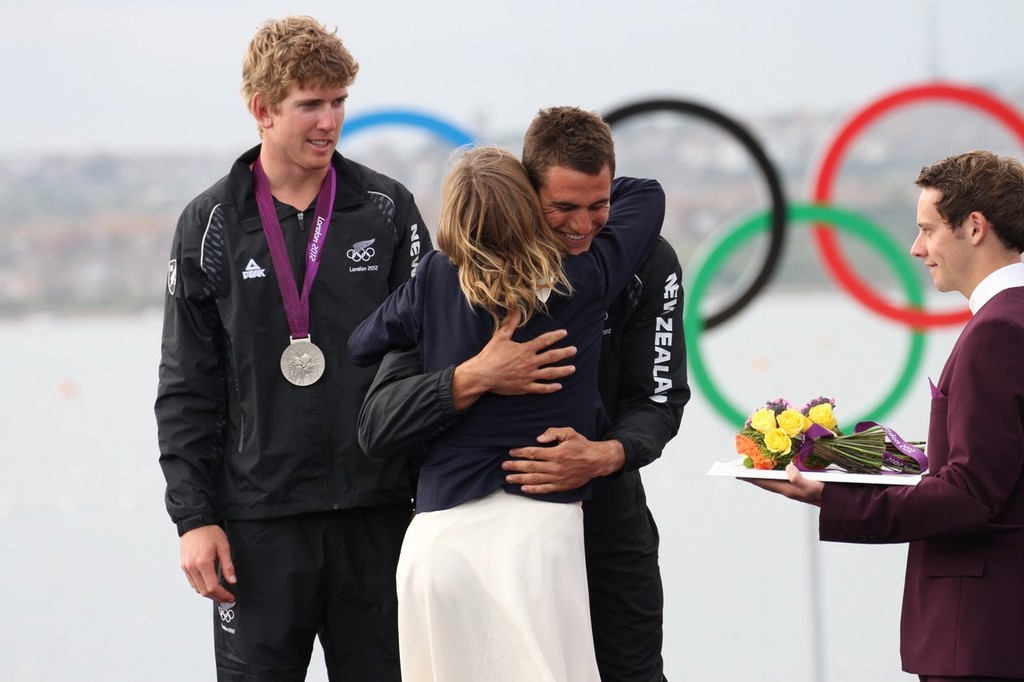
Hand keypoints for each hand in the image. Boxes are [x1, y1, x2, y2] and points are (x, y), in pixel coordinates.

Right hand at [180, 525, 236, 602]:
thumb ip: (228, 566)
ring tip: (220, 593)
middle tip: (227, 598)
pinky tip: (209, 585)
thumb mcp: (223, 547)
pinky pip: (192, 582)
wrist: (195, 522)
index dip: (222, 595)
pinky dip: (200, 587)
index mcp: (203, 563)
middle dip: (216, 597)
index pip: (212, 587)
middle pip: (204, 591)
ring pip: (197, 589)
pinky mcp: (184, 566)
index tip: (230, 597)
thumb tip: (232, 581)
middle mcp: (192, 567)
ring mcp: (186, 567)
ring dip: (208, 594)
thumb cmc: (210, 532)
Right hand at [452, 310, 576, 409]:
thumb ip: (511, 323)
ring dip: (563, 371)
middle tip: (575, 350)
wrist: (482, 375)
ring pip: (550, 373)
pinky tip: (559, 386)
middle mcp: (530, 362)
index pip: (545, 341)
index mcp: (525, 349)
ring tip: (573, 369)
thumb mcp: (500, 336)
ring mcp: (529, 376)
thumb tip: (516, 309)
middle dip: (565, 353)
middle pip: (552, 357)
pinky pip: (541, 388)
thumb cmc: (490, 355)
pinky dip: (550, 388)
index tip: (564, 333)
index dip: (556, 336)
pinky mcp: (525, 387)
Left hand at [504, 427, 624, 493]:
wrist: (596, 461)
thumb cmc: (581, 445)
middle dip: (515, 466)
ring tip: (508, 478)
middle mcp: (555, 467)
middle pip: (531, 467)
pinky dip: (533, 490)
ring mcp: (558, 478)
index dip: (521, 452)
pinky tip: (523, 488)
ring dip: (520, 479)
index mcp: (556, 453)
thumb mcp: (569, 433)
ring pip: (535, 479)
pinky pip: (545, 489)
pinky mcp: (561, 486)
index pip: (533, 453)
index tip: (511, 452)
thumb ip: (553, 433)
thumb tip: (538, 439)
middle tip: (504, 465)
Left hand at [745, 463, 824, 505]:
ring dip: (764, 473)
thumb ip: (799, 479)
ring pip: (775, 478)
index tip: (739, 473)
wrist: (838, 501)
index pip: (765, 483)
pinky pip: (784, 476)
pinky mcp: (801, 482)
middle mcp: (789, 488)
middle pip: (767, 481)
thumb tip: (788, 469)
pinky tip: (776, 466)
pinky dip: (776, 471)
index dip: (752, 478)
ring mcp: (795, 486)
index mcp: (788, 490)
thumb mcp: (812, 487)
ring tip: (754, 466)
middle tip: (742, 468)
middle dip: (755, 475)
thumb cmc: (825, 495)